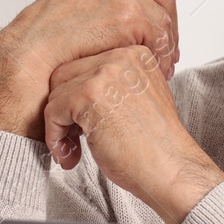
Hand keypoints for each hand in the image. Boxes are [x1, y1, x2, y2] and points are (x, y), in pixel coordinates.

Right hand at [0, 0, 203, 138]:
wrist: (29, 54)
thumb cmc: (48, 38)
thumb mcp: (78, 2)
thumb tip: (139, 9)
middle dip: (172, 27)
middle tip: (171, 53)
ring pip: (165, 19)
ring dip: (167, 46)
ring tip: (161, 67)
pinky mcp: (128, 13)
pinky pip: (160, 36)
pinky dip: (161, 55)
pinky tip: (154, 69)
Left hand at [42, 45, 223, 223]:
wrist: (171, 169)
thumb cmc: (156, 146)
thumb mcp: (140, 100)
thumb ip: (114, 87)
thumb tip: (73, 90)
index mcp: (136, 54)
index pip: (85, 65)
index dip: (78, 98)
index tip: (86, 125)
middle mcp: (121, 57)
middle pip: (65, 75)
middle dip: (64, 109)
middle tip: (77, 138)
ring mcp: (105, 74)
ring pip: (56, 94)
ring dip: (58, 126)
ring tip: (74, 150)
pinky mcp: (89, 95)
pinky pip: (53, 111)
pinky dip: (55, 137)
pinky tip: (71, 155)